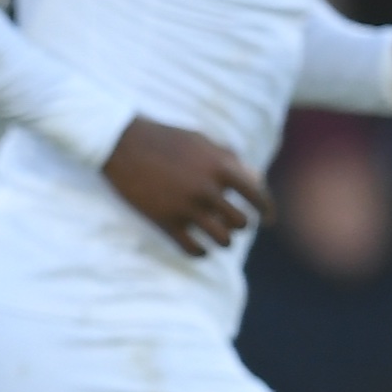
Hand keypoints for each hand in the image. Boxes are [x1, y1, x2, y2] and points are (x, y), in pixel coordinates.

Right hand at [100, 118, 266, 254]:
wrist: (123, 142)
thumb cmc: (166, 138)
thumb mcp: (202, 142)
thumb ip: (230, 160)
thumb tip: (255, 180)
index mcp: (221, 166)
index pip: (257, 196)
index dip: (267, 211)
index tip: (268, 221)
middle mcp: (207, 188)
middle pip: (240, 222)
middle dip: (239, 225)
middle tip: (231, 224)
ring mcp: (186, 206)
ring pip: (222, 239)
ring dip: (224, 241)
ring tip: (219, 238)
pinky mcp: (165, 219)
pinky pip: (193, 248)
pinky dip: (201, 252)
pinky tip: (200, 248)